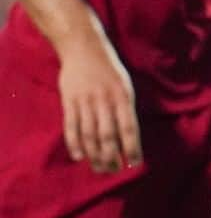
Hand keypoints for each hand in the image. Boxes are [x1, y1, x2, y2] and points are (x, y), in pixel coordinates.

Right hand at [57, 21, 141, 172]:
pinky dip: (74, 143)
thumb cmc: (108, 69)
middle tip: (113, 171)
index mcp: (122, 97)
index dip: (132, 148)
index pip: (129, 128)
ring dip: (94, 155)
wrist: (82, 46)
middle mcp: (104, 100)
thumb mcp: (124, 86)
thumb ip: (126, 110)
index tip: (134, 164)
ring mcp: (85, 101)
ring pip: (89, 134)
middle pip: (108, 136)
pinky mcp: (69, 100)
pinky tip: (79, 156)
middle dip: (111, 157)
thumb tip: (129, 138)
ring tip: (98, 168)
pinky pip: (71, 126)